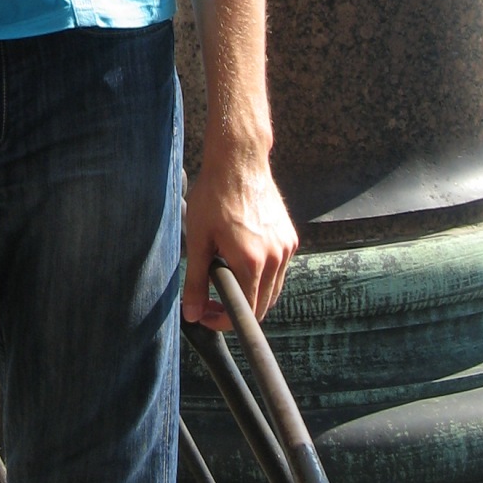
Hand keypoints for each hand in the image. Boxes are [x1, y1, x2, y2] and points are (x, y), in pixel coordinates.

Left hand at [183, 146, 297, 330]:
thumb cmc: (215, 196)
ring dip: (250, 293)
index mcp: (252, 262)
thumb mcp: (198, 239)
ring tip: (223, 278)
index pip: (245, 312)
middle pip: (262, 306)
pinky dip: (262, 275)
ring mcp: (286, 247)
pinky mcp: (290, 237)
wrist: (239, 161)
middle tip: (210, 302)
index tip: (205, 314)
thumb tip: (191, 313)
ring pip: (272, 289)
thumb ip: (196, 281)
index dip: (223, 321)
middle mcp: (275, 258)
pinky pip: (279, 269)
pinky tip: (240, 260)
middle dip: (235, 310)